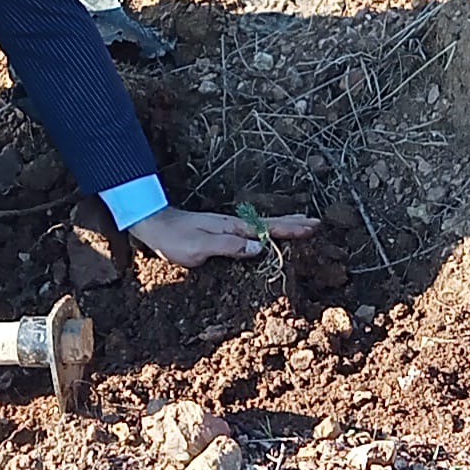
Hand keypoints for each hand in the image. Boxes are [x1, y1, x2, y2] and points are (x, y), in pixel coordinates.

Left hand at [127, 207, 319, 268]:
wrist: (153, 225)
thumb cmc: (174, 238)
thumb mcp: (200, 247)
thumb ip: (229, 247)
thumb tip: (260, 247)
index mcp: (232, 228)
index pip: (267, 228)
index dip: (290, 229)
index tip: (312, 227)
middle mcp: (233, 225)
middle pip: (269, 223)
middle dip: (293, 223)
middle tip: (316, 222)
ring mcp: (226, 227)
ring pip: (261, 225)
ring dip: (282, 225)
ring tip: (300, 224)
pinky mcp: (220, 231)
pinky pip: (251, 230)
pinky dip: (265, 230)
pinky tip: (266, 234)